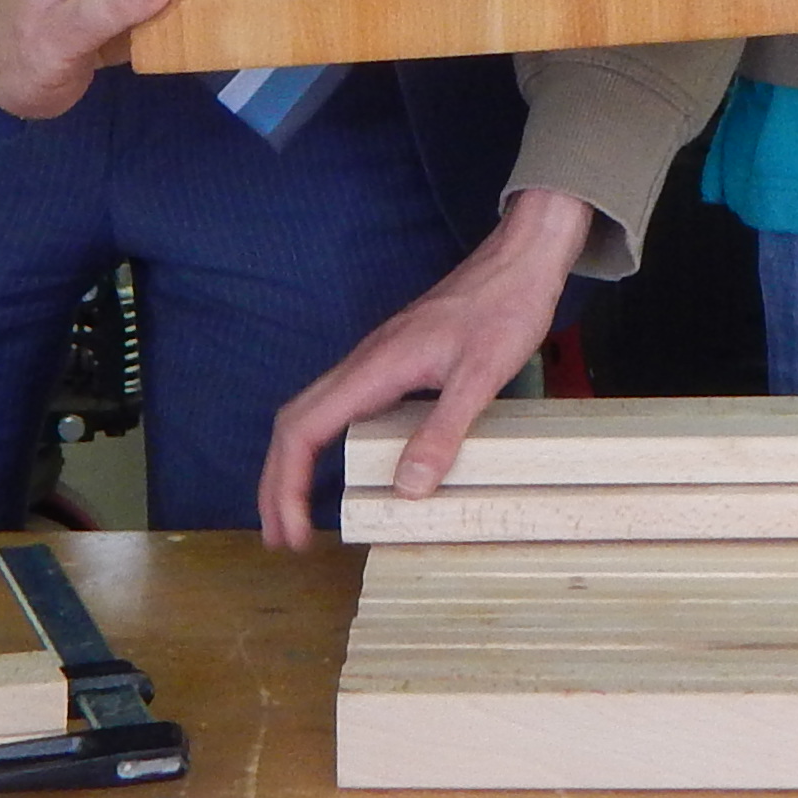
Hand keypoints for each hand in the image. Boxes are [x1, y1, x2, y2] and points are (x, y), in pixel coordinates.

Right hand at [255, 183, 593, 550]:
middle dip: (277, 483)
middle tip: (282, 538)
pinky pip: (340, 408)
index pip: (303, 428)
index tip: (291, 529)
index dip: (286, 483)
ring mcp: (376, 362)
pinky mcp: (393, 364)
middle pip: (294, 424)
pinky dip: (325, 446)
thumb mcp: (481, 375)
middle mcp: (365, 363)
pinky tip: (344, 469)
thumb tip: (406, 488)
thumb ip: (444, 429)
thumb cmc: (504, 308)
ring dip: (295, 465)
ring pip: (312, 414)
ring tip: (298, 515)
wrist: (520, 259)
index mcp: (375, 367)